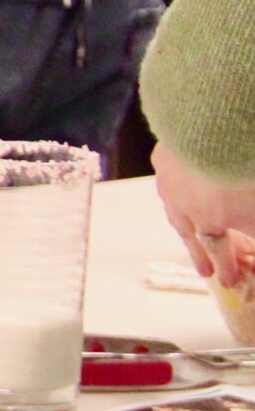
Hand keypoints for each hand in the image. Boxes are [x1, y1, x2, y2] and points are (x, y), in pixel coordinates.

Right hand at [152, 141, 254, 287]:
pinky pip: (168, 175)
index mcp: (209, 219)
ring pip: (173, 206)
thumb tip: (254, 243)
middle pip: (191, 232)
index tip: (229, 282)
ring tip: (187, 226)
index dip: (226, 266)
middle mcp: (183, 204)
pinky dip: (174, 184)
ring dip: (182, 219)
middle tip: (204, 269)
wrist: (213, 128)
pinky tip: (179, 182)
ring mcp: (170, 179)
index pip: (218, 248)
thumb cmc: (240, 174)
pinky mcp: (163, 155)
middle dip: (199, 252)